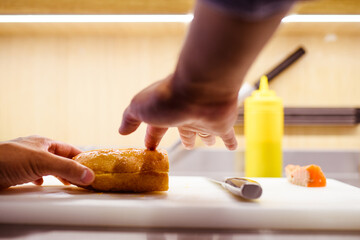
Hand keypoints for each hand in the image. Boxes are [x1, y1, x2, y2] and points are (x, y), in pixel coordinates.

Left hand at [0, 135, 94, 189]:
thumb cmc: (7, 159)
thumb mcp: (43, 162)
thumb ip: (66, 168)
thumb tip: (89, 174)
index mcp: (44, 142)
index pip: (70, 149)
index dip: (82, 158)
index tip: (93, 168)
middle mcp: (36, 150)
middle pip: (60, 158)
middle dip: (72, 168)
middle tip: (82, 179)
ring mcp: (26, 161)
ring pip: (48, 167)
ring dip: (58, 175)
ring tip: (67, 183)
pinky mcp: (17, 173)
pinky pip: (35, 175)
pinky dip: (43, 180)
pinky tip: (42, 184)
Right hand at [119, 75, 237, 149]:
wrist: (200, 90)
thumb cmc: (168, 98)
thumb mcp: (140, 108)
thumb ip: (130, 118)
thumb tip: (121, 129)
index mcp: (165, 112)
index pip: (157, 129)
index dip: (153, 139)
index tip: (150, 148)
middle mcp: (185, 115)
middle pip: (184, 130)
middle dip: (184, 138)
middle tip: (186, 146)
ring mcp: (204, 119)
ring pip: (204, 131)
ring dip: (204, 137)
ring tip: (207, 143)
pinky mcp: (221, 124)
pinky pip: (227, 136)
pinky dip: (229, 142)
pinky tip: (232, 147)